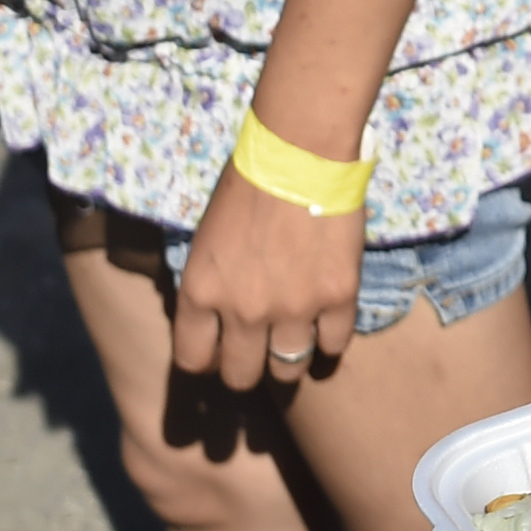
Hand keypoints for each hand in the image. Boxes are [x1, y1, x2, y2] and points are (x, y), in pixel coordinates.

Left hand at [171, 154, 366, 386]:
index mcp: (201, 292)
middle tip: (259, 350)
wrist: (299, 154)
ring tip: (295, 339)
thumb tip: (218, 321)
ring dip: (288, 359)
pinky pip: (333, 346)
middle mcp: (242, 311)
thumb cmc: (246, 186)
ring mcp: (293, 309)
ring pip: (287, 370)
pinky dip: (329, 341)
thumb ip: (209, 288)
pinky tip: (326, 325)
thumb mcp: (206, 242)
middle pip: (241, 376)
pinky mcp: (337, 299)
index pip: (193, 360)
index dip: (208, 361)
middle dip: (247, 367)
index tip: (220, 350)